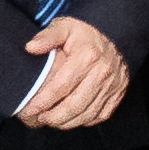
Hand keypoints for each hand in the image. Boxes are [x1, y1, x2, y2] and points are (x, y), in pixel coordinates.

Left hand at [13, 19, 129, 130]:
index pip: (61, 87)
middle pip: (75, 105)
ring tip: (52, 120)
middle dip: (54, 117)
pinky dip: (84, 121)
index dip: (43, 101)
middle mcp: (102, 72)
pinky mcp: (118, 94)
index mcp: (87, 57)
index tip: (31, 108)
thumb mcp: (64, 27)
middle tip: (41, 118)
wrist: (116, 36)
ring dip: (67, 122)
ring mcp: (112, 85)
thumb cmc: (85, 35)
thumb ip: (47, 36)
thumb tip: (30, 47)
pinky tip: (71, 118)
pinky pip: (100, 115)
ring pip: (88, 114)